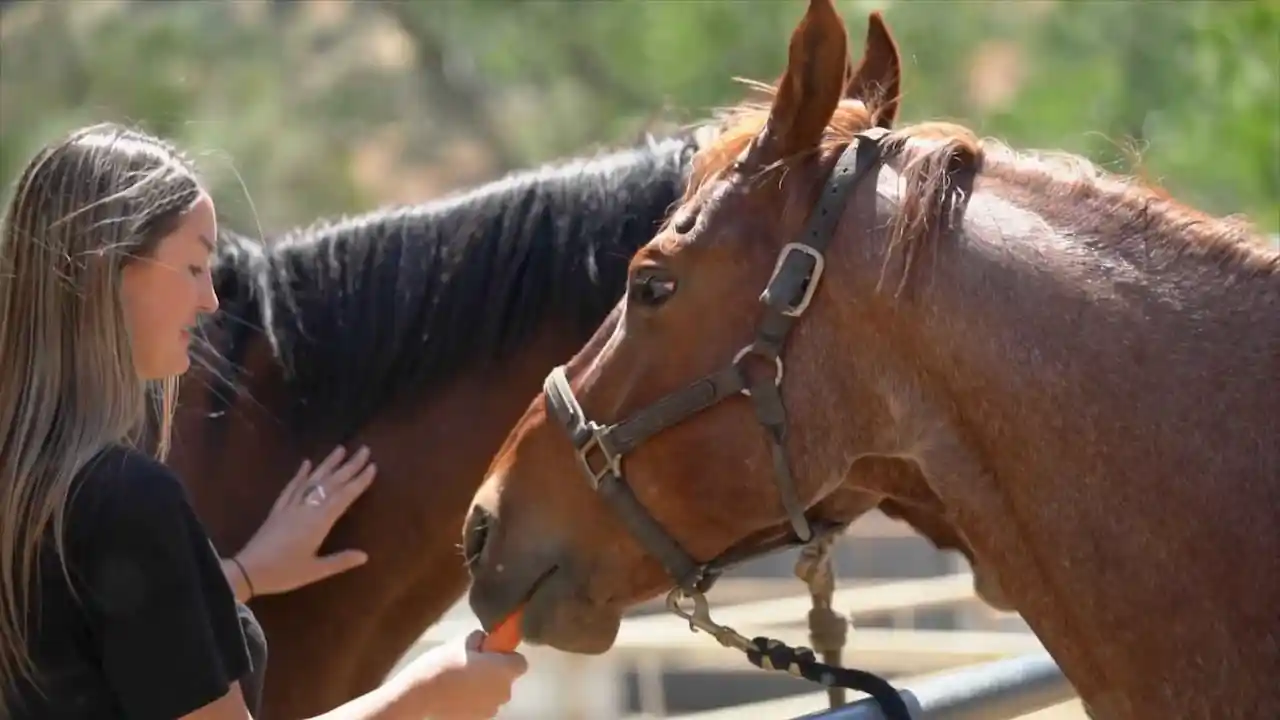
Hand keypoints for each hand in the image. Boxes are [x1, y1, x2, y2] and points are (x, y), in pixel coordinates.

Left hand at [233, 445, 376, 596]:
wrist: (248, 570)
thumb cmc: (284, 572)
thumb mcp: (315, 571)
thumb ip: (340, 560)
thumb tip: (365, 555)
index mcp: (318, 522)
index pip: (344, 496)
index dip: (359, 481)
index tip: (372, 466)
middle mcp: (306, 508)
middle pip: (331, 483)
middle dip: (349, 466)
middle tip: (364, 450)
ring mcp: (290, 506)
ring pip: (312, 480)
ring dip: (327, 464)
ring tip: (340, 449)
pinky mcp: (278, 509)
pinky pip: (291, 487)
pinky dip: (300, 474)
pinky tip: (306, 463)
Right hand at [389, 630, 528, 718]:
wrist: (421, 696)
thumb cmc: (443, 665)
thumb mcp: (462, 643)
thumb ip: (480, 640)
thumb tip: (484, 640)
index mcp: (505, 670)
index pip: (520, 662)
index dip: (507, 656)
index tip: (491, 653)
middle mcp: (504, 692)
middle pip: (506, 680)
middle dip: (493, 672)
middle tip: (472, 665)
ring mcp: (492, 709)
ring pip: (493, 694)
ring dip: (483, 687)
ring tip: (460, 681)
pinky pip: (481, 706)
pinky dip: (473, 700)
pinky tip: (455, 694)